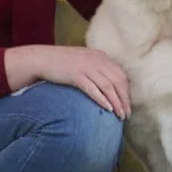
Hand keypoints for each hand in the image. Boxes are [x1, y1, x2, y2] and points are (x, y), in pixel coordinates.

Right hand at [11, 44, 131, 117]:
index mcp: (100, 56)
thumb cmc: (63, 64)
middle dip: (124, 99)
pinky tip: (107, 108)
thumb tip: (108, 88)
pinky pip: (92, 88)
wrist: (42, 58)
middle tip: (127, 114)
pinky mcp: (76, 75)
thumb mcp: (84, 62)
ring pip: (108, 86)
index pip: (121, 74)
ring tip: (119, 115)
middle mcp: (96, 60)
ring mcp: (86, 67)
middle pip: (117, 81)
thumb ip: (97, 70)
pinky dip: (101, 99)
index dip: (126, 91)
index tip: (128, 105)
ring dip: (116, 102)